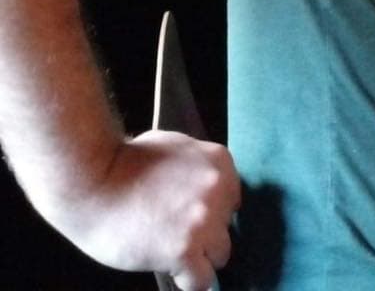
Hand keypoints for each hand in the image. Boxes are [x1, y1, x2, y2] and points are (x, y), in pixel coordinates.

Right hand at [51, 130, 240, 290]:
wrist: (92, 181)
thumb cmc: (124, 161)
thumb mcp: (174, 146)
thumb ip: (196, 166)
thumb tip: (203, 183)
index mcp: (218, 162)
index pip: (231, 198)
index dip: (212, 211)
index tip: (192, 217)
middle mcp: (218, 190)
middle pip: (227, 226)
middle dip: (205, 233)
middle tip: (176, 234)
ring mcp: (204, 221)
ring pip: (221, 254)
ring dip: (200, 257)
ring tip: (173, 253)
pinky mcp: (185, 250)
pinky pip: (202, 280)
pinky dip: (189, 280)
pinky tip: (173, 272)